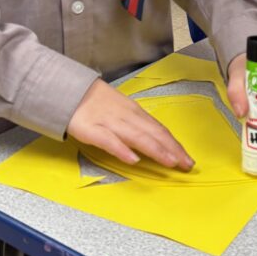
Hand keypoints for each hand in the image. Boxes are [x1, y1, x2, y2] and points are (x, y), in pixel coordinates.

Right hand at [67, 79, 194, 169]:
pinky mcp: (92, 130)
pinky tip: (133, 160)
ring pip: (138, 137)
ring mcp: (110, 123)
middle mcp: (127, 117)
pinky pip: (110, 141)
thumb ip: (137, 124)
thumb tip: (157, 140)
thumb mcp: (122, 110)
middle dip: (172, 149)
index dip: (174, 144)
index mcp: (135, 112)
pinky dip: (122, 150)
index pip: (159, 129)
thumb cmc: (97, 103)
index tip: (187, 158)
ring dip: (156, 150)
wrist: (69, 91)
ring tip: (171, 162)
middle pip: (154, 133)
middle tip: (187, 165)